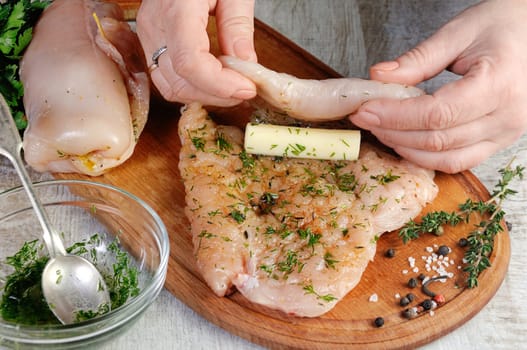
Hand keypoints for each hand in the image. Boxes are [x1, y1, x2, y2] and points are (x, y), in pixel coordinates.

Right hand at [136, 0, 256, 106]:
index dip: (220, 85)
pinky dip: (192, 87)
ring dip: (205, 95)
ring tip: (233, 87)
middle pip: (180, 82)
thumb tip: (246, 65)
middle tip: (246, 89)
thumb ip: (238, 26)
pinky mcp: (150, 42)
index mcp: (176, 8)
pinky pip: (167, 78)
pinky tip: (215, 81)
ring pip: (171, 86)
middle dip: (217, 95)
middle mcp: (154, 26)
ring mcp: (148, 36)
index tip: (247, 88)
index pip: (190, 63)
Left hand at [349, 0, 526, 172]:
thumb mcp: (460, 32)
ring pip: (446, 158)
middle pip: (437, 139)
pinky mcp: (499, 142)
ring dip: (405, 148)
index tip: (366, 109)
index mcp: (499, 84)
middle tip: (364, 118)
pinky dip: (427, 158)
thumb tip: (378, 77)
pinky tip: (404, 143)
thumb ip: (418, 59)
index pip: (436, 113)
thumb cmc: (505, 25)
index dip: (395, 116)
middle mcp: (507, 116)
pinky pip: (458, 162)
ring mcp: (506, 134)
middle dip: (393, 132)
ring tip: (380, 129)